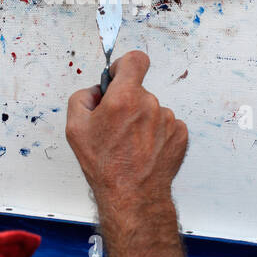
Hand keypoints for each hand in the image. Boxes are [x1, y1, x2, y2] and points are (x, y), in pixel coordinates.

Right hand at [66, 51, 188, 213]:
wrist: (132, 196)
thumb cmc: (105, 166)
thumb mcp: (75, 129)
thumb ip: (82, 98)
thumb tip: (96, 92)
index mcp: (125, 98)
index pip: (134, 60)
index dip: (124, 66)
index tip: (119, 77)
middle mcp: (150, 105)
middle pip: (139, 91)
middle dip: (127, 103)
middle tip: (115, 128)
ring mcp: (168, 120)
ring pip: (152, 110)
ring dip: (142, 121)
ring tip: (130, 145)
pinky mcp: (180, 134)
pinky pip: (166, 125)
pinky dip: (155, 134)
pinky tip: (144, 150)